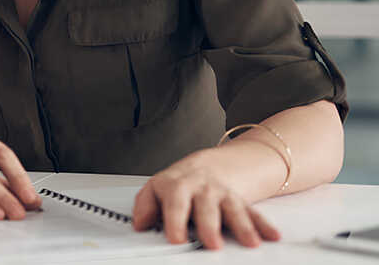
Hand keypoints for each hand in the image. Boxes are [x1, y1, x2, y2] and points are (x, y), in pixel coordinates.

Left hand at [132, 151, 281, 248]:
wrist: (206, 168)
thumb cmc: (178, 185)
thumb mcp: (156, 190)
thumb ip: (145, 206)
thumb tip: (139, 224)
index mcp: (177, 186)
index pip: (175, 203)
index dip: (174, 221)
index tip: (175, 238)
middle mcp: (202, 190)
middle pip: (206, 207)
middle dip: (210, 225)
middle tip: (212, 243)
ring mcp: (222, 195)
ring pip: (233, 208)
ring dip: (243, 226)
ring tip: (250, 242)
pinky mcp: (240, 202)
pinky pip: (253, 212)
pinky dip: (263, 224)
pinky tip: (272, 235)